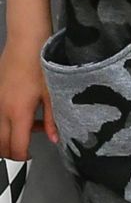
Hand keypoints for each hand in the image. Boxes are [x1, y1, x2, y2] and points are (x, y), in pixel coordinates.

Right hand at [0, 36, 57, 159]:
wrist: (26, 41)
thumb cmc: (41, 68)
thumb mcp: (52, 96)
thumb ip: (52, 121)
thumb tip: (54, 140)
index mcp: (18, 114)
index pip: (15, 147)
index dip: (21, 159)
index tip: (28, 161)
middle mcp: (2, 110)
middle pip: (1, 142)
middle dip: (10, 153)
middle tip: (24, 154)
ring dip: (11, 136)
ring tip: (32, 127)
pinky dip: (9, 122)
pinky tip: (27, 113)